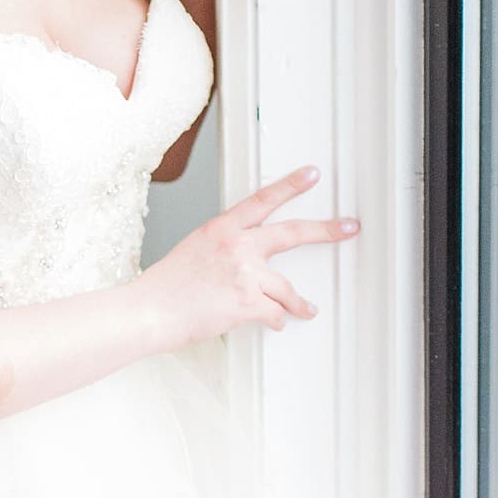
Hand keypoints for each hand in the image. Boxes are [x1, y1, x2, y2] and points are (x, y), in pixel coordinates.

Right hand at [139, 165, 357, 347]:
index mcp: (221, 229)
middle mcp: (237, 246)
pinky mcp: (247, 302)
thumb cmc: (166, 288)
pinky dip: (276, 320)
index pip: (262, 200)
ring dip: (298, 303)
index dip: (290, 185)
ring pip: (286, 288)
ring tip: (306, 309)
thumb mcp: (194, 251)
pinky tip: (274, 322)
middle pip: (292, 233)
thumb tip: (245, 260)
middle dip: (326, 230)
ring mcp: (244, 273)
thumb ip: (224, 248)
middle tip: (347, 227)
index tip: (311, 175)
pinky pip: (275, 313)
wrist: (150, 311)